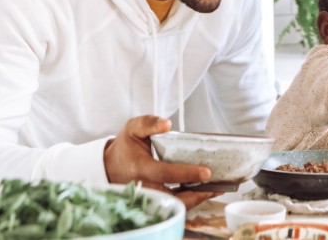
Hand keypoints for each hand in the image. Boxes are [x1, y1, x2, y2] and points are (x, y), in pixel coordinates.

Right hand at [104, 115, 220, 207]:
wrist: (110, 166)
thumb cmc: (125, 147)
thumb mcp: (133, 129)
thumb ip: (148, 123)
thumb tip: (166, 124)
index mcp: (140, 167)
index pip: (165, 174)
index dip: (186, 174)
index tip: (206, 172)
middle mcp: (144, 185)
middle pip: (172, 197)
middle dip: (196, 194)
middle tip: (217, 186)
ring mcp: (148, 196)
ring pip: (173, 205)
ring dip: (196, 199)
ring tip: (216, 189)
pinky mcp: (153, 201)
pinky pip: (172, 205)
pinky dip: (189, 201)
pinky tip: (204, 192)